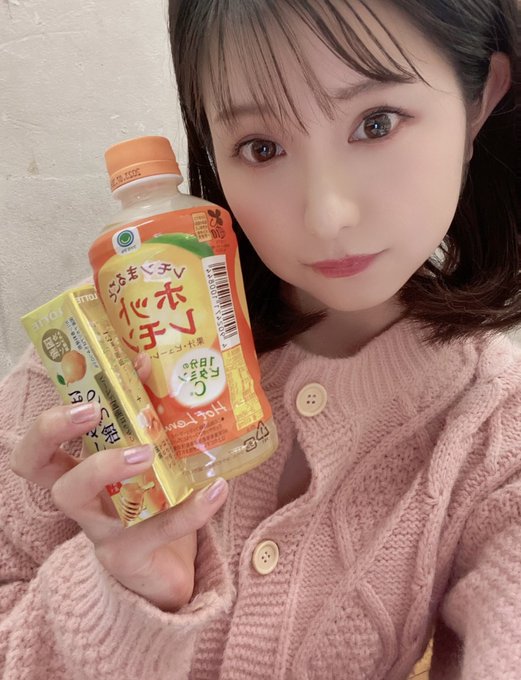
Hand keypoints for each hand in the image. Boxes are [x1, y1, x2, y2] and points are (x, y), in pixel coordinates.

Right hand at [10, 354, 227, 610]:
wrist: (170, 573)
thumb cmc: (156, 507)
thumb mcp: (152, 462)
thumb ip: (149, 422)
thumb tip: (150, 366)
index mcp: (82, 471)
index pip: (40, 443)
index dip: (54, 415)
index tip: (93, 391)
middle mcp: (81, 498)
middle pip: (34, 464)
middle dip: (54, 429)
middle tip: (94, 411)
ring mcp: (99, 528)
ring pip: (73, 496)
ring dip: (105, 464)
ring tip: (147, 452)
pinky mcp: (129, 556)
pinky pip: (153, 531)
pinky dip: (188, 509)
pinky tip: (216, 489)